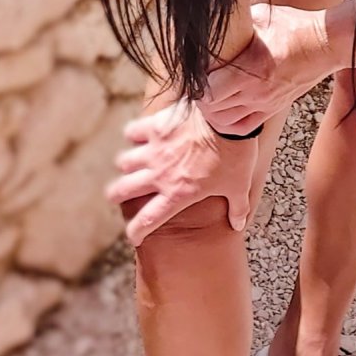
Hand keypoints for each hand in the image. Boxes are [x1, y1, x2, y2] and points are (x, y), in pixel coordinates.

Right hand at [106, 99, 258, 246]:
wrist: (227, 118)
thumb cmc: (234, 154)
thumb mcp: (238, 186)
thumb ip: (237, 208)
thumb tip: (238, 225)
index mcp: (178, 194)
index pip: (147, 220)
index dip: (135, 232)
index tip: (134, 236)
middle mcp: (160, 175)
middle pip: (124, 191)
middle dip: (117, 195)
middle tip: (118, 195)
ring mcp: (154, 150)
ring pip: (124, 162)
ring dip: (126, 165)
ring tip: (129, 165)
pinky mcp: (155, 127)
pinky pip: (132, 132)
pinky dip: (132, 134)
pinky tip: (137, 136)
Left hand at [197, 2, 330, 134]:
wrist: (326, 44)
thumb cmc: (295, 27)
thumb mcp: (261, 16)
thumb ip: (237, 24)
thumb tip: (216, 20)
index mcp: (251, 68)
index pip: (211, 91)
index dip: (197, 85)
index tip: (196, 73)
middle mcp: (257, 91)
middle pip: (214, 110)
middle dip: (201, 99)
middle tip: (198, 84)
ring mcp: (266, 103)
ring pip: (226, 123)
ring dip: (213, 113)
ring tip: (209, 97)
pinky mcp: (273, 108)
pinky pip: (245, 127)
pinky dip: (229, 123)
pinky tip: (225, 110)